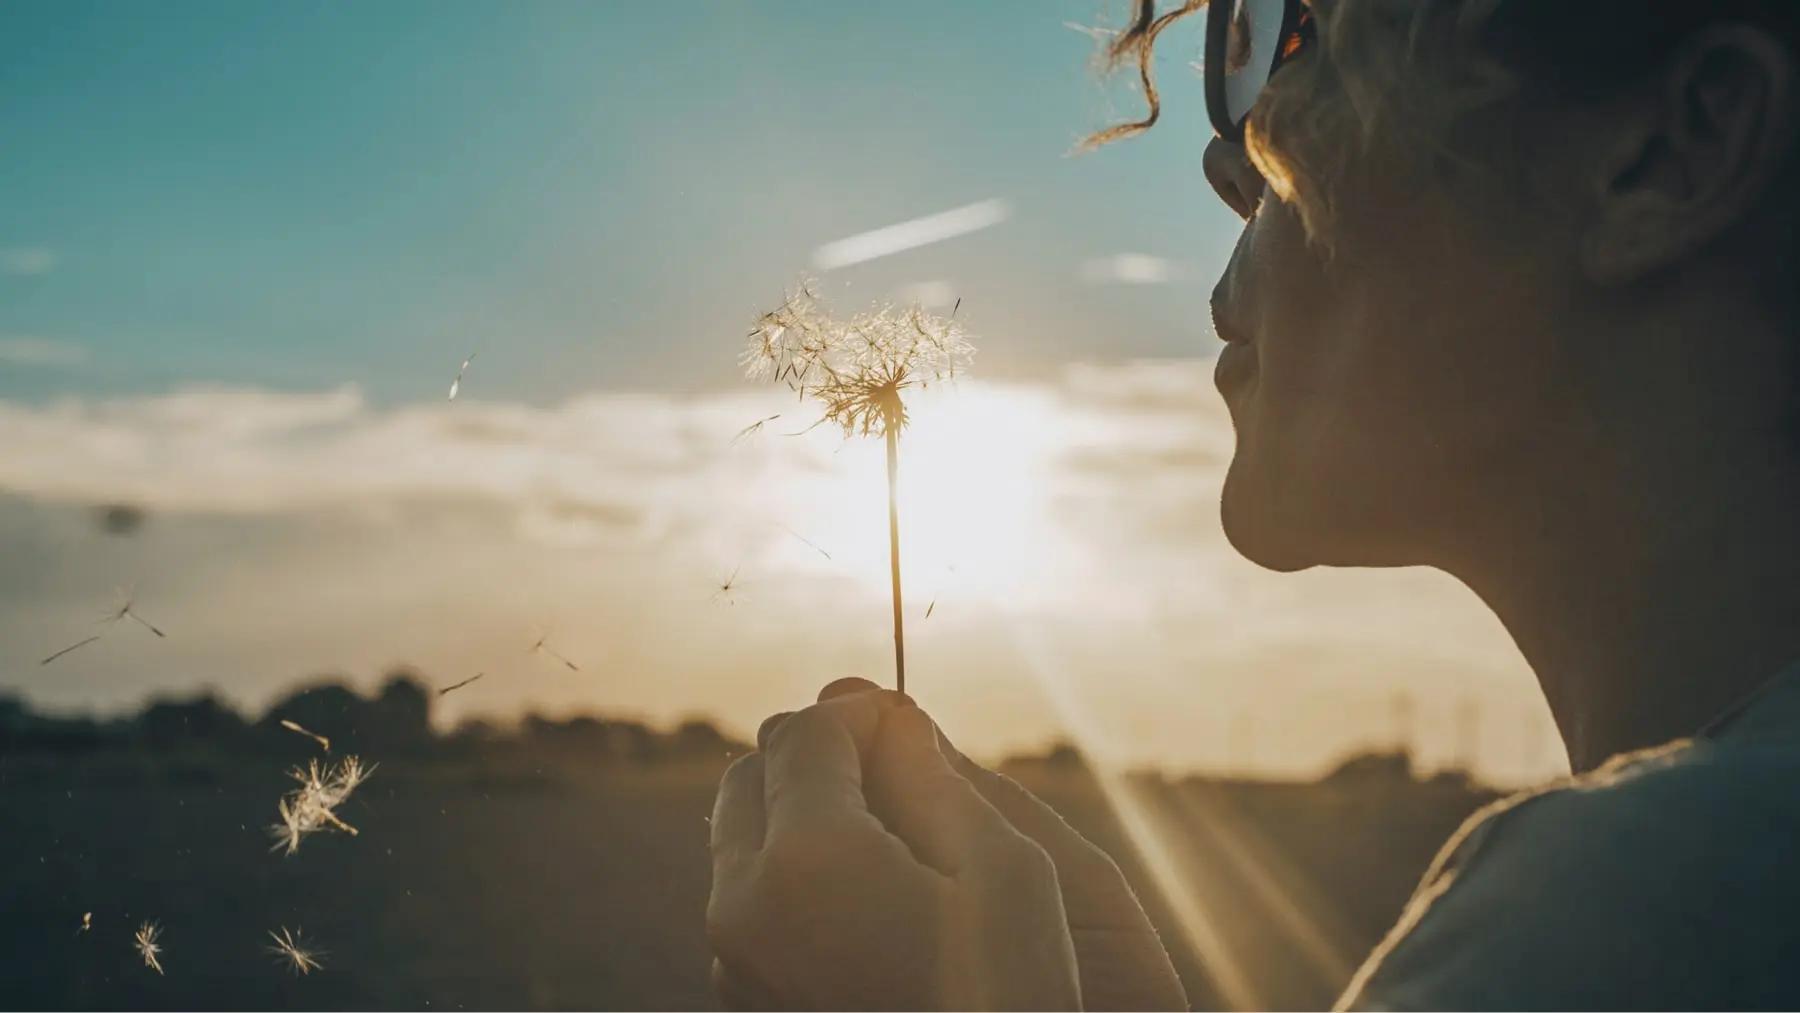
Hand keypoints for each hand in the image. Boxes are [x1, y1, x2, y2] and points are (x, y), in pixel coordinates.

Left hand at [707, 679, 1187, 1010]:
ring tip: (887, 839)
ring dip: (798, 813)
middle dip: (815, 755)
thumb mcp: (1005, 870)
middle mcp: (746, 906)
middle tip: (894, 773)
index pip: (807, 733)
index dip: (861, 711)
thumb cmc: (1011, 995)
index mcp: (809, 860)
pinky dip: (788, 872)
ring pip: (739, 836)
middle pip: (751, 775)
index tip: (907, 721)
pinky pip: (746, 899)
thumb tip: (889, 711)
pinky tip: (864, 897)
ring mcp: (734, 960)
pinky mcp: (742, 995)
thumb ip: (933, 776)